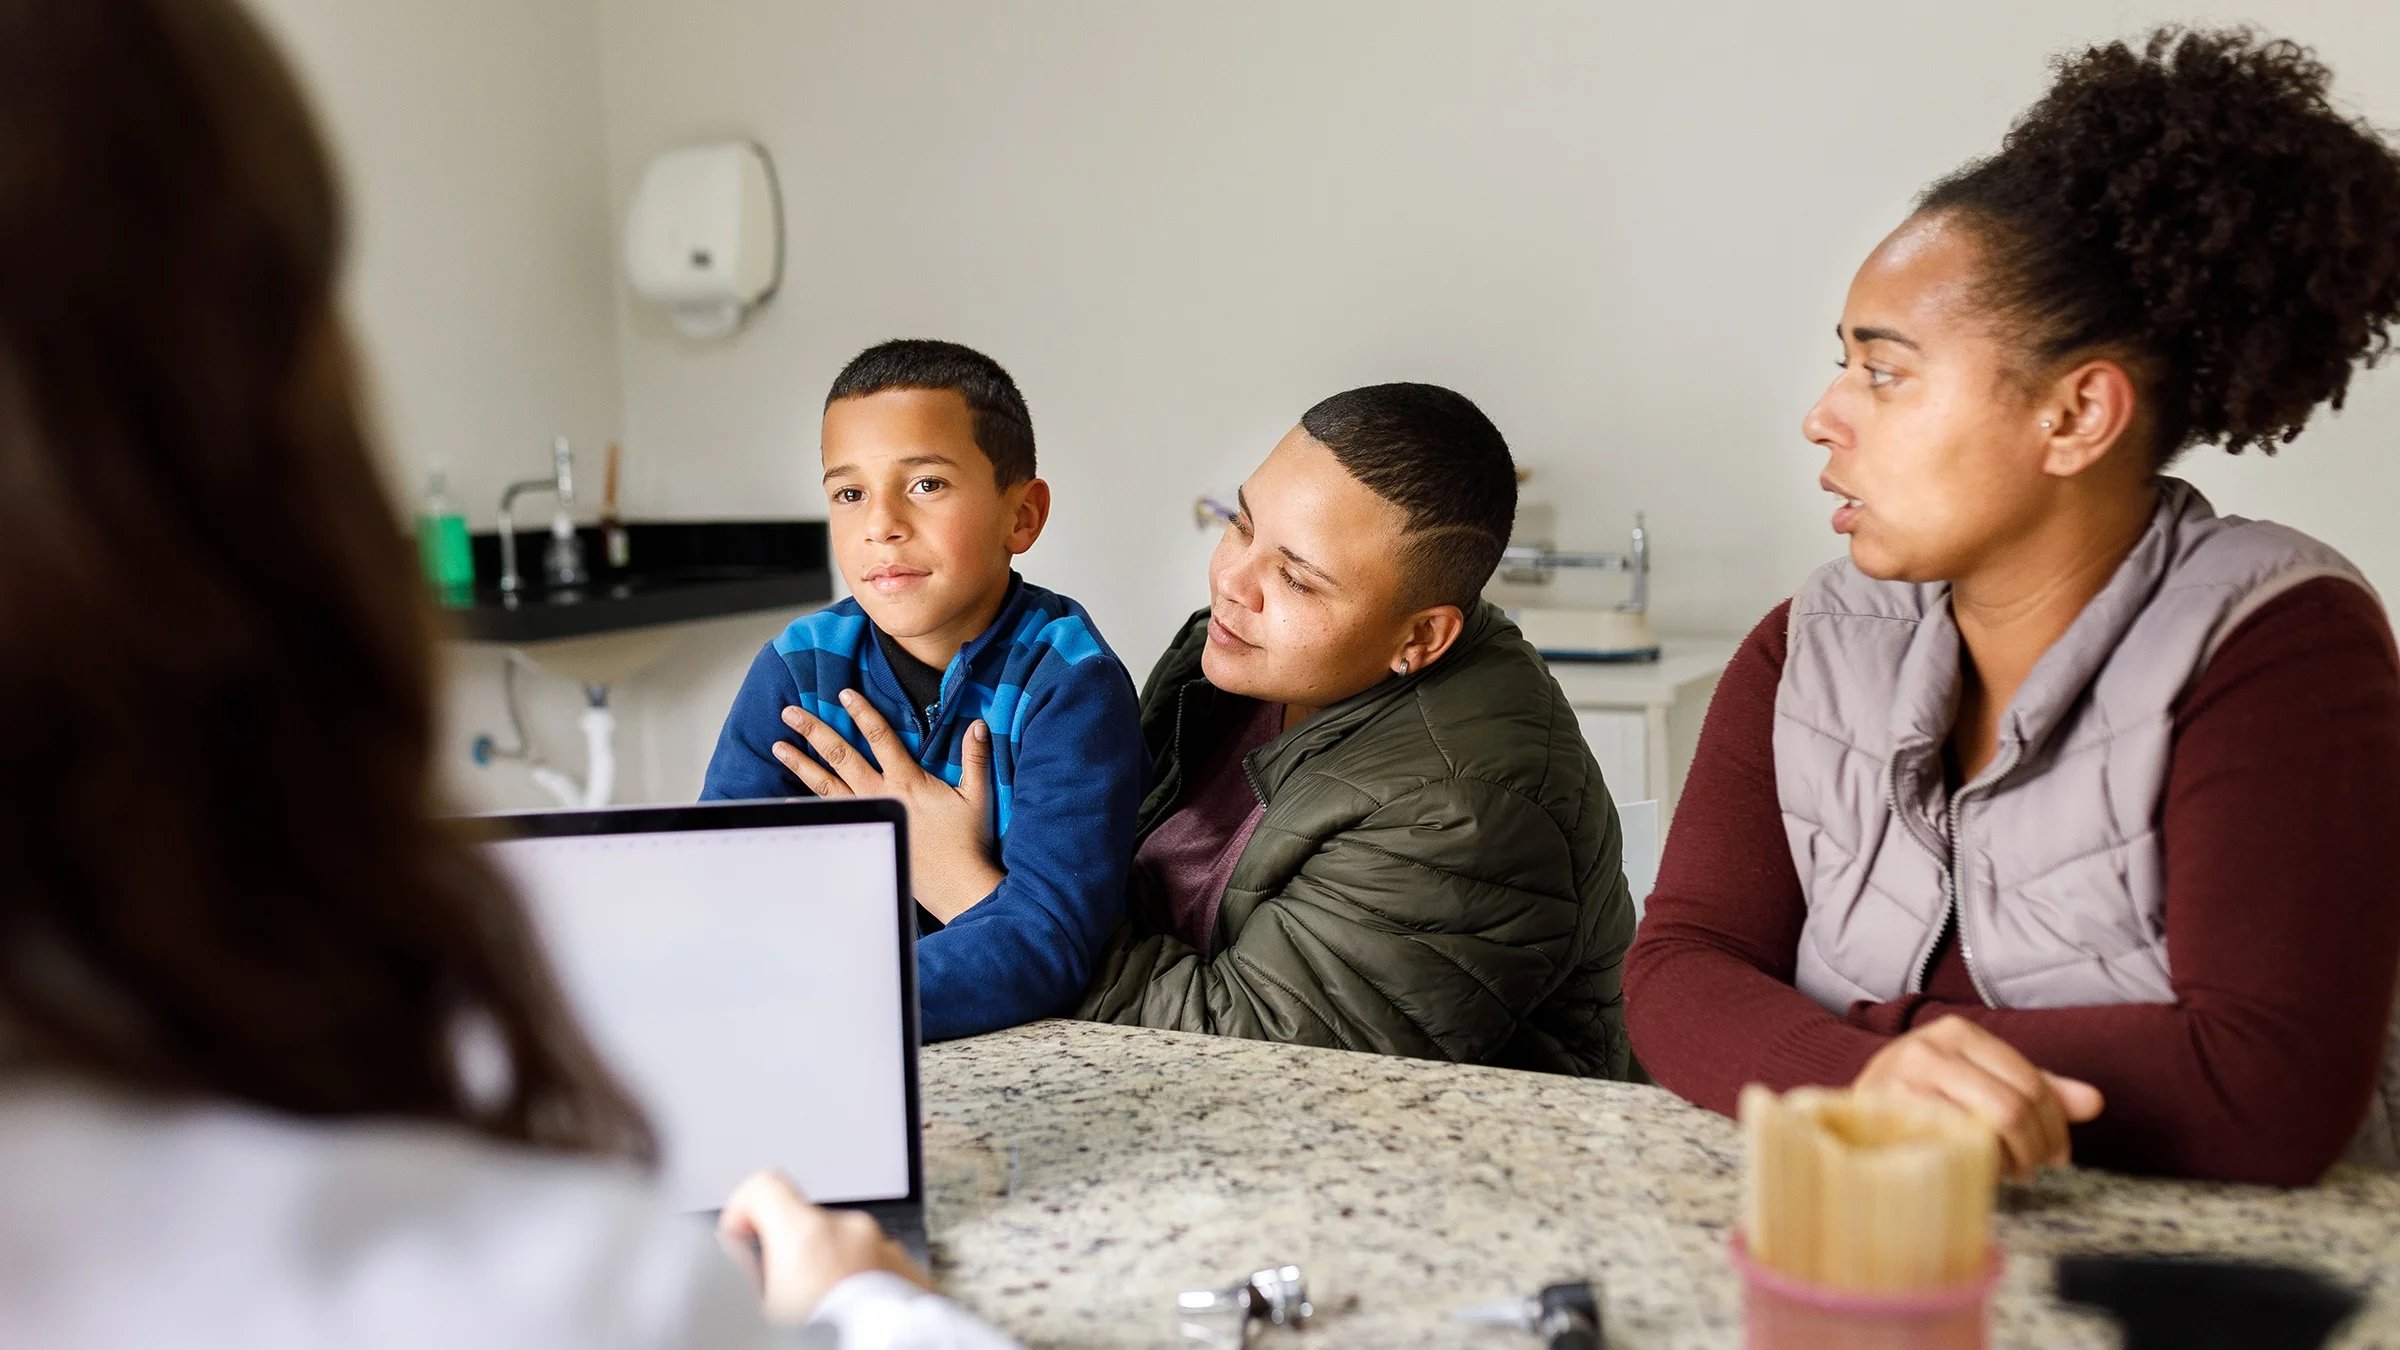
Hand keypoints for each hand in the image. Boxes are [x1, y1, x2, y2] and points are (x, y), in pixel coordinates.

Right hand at [717, 1171, 928, 1325]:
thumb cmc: (830, 1343)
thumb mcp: (759, 1318)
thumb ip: (740, 1277)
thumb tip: (733, 1257)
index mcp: (806, 1236)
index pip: (763, 1186)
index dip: (743, 1213)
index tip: (741, 1243)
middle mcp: (852, 1232)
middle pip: (805, 1225)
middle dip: (791, 1261)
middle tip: (784, 1308)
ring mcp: (888, 1251)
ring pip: (844, 1250)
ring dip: (830, 1277)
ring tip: (824, 1323)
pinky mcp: (913, 1275)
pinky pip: (876, 1270)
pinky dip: (861, 1290)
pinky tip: (853, 1326)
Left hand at [771, 690, 1002, 921]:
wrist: (953, 883)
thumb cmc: (965, 841)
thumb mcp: (976, 795)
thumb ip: (975, 757)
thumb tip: (979, 724)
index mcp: (907, 780)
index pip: (880, 737)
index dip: (862, 713)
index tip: (844, 694)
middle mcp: (880, 794)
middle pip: (841, 756)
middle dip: (815, 731)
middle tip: (791, 712)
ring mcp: (867, 815)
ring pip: (826, 784)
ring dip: (801, 763)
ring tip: (779, 746)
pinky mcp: (863, 834)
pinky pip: (828, 816)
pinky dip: (806, 806)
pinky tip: (787, 798)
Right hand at [1853, 1015, 2103, 1179]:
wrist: (1848, 1114)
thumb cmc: (1922, 1098)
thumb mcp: (1980, 1081)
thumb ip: (2037, 1089)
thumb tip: (2095, 1103)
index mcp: (1957, 1032)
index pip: (2030, 1081)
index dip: (2056, 1124)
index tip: (2057, 1152)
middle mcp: (1929, 1048)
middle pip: (2014, 1106)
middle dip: (2038, 1146)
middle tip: (2038, 1167)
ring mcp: (1905, 1080)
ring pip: (1990, 1125)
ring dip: (2013, 1160)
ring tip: (2011, 1170)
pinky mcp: (1888, 1114)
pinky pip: (1955, 1144)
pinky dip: (1980, 1164)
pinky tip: (1980, 1169)